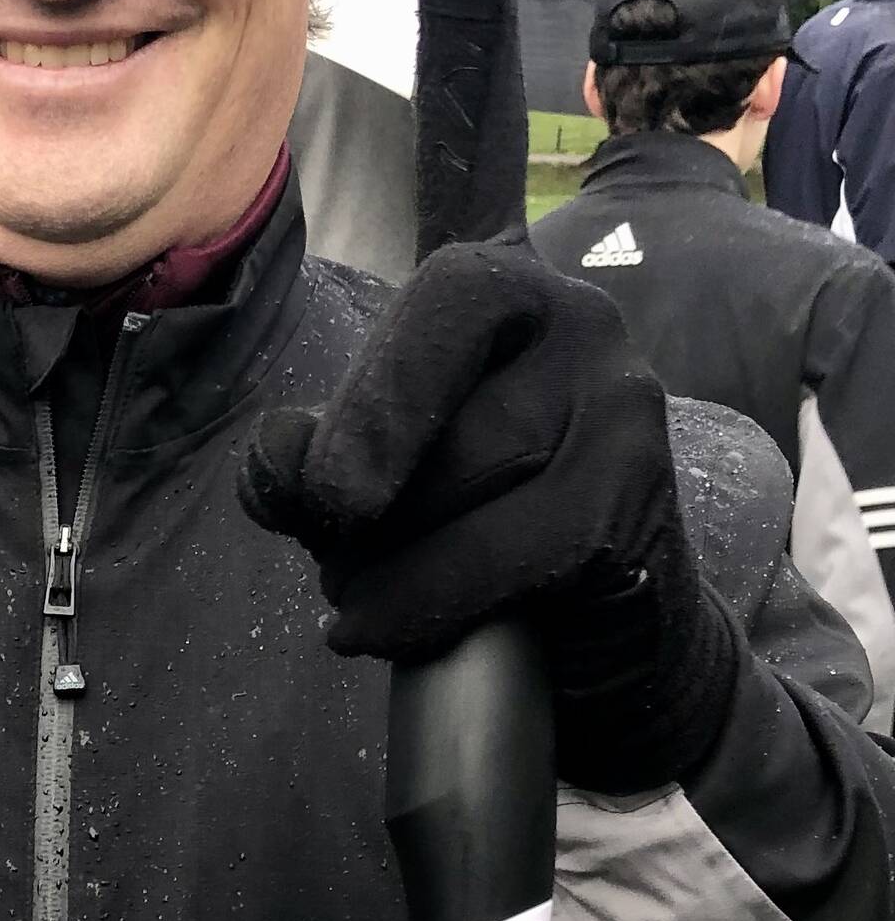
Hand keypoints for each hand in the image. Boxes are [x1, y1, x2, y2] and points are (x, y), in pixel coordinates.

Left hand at [238, 240, 740, 791]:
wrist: (598, 597)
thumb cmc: (466, 499)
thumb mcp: (383, 452)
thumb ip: (321, 444)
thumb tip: (280, 459)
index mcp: (509, 292)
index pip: (452, 299)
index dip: (381, 391)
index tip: (323, 488)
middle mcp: (586, 333)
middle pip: (463, 419)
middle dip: (373, 502)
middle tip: (328, 553)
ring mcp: (630, 422)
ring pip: (493, 483)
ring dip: (397, 559)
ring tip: (351, 591)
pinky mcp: (639, 515)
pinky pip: (529, 557)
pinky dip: (435, 599)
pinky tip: (379, 628)